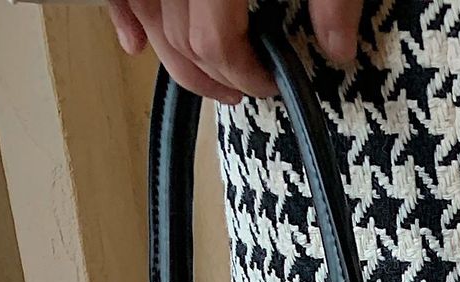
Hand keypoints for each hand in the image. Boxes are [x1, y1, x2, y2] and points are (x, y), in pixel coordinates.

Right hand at [105, 0, 363, 103]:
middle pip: (176, 35)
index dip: (242, 75)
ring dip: (169, 54)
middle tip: (245, 91)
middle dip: (211, 75)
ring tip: (206, 79)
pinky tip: (132, 43)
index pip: (213, 42)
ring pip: (147, 13)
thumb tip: (338, 50)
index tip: (270, 85)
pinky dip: (120, 13)